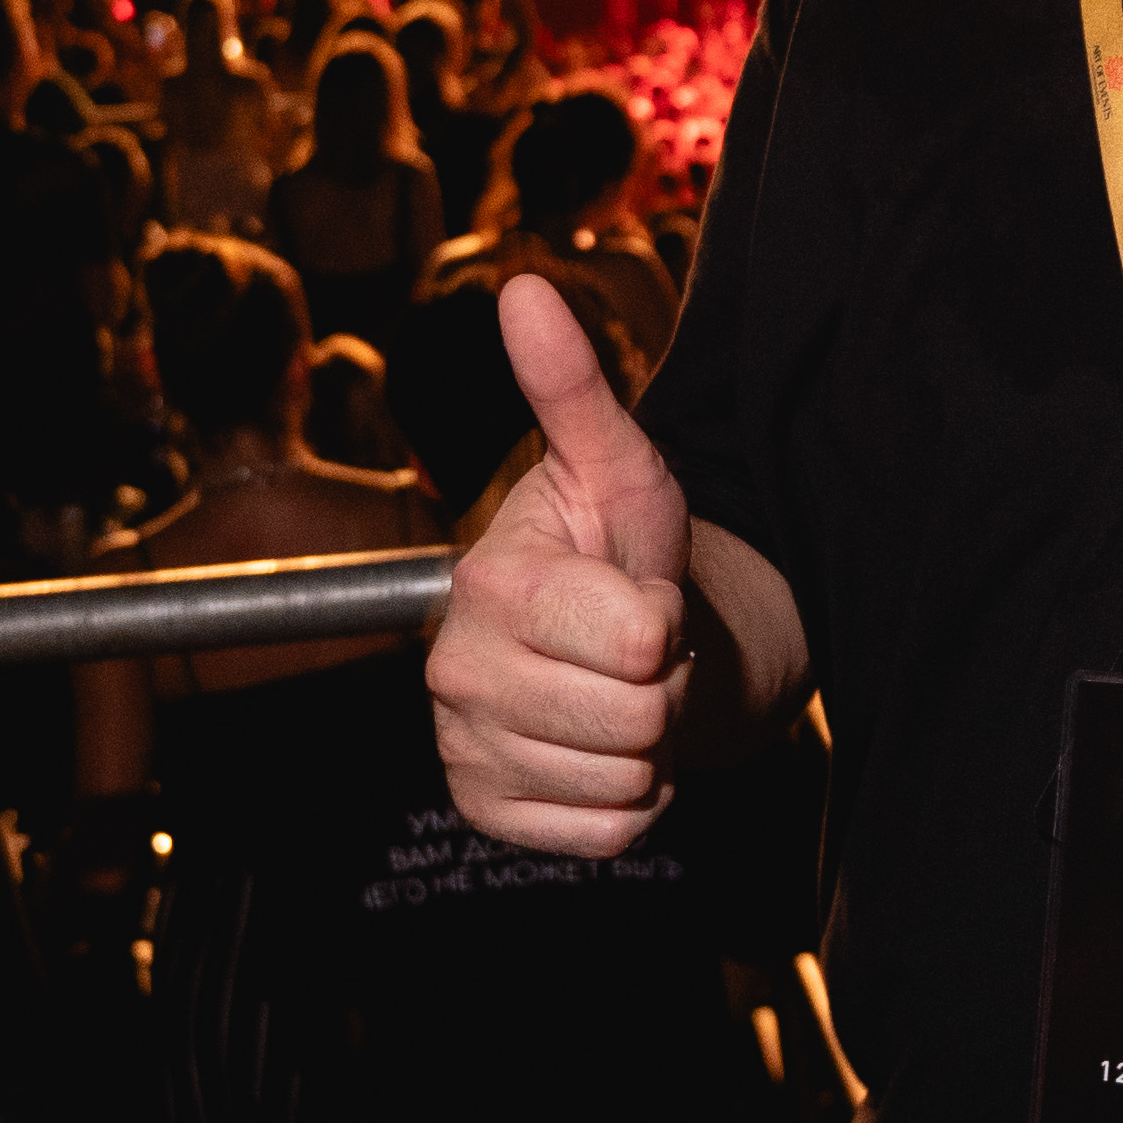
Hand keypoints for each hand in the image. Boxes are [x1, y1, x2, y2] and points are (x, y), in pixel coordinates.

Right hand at [425, 276, 698, 857]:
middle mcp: (455, 671)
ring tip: (617, 691)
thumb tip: (523, 288)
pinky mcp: (486, 812)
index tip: (639, 595)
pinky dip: (632, 803)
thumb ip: (574, 388)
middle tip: (634, 652)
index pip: (639, 638)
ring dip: (650, 743)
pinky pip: (611, 833)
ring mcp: (464, 748)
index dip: (667, 619)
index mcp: (489, 585)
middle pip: (638, 716)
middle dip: (662, 684)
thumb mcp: (621, 470)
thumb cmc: (620, 553)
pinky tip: (601, 749)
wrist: (613, 649)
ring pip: (628, 778)